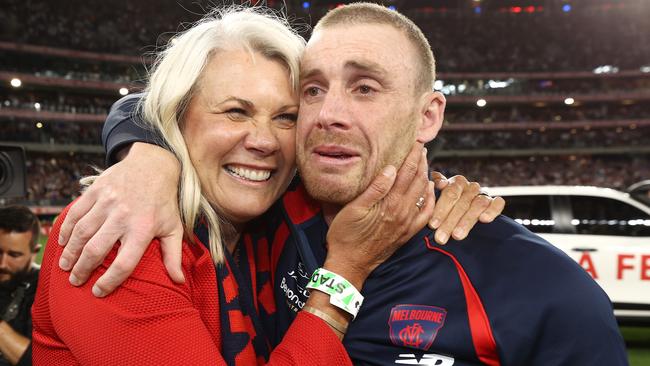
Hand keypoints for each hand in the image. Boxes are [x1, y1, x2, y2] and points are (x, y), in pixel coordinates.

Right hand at [57, 142, 183, 296]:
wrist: (154, 165)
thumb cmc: (164, 202)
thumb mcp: (173, 227)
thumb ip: (173, 255)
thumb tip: (179, 281)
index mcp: (143, 229)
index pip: (124, 263)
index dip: (109, 281)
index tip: (98, 292)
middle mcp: (123, 216)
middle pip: (95, 250)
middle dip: (82, 270)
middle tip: (75, 281)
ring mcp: (107, 202)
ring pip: (80, 233)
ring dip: (70, 253)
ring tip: (65, 266)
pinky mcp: (96, 191)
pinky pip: (75, 213)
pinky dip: (65, 230)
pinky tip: (63, 242)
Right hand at [324, 143, 433, 287]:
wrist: (350, 264)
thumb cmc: (345, 235)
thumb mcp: (354, 209)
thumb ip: (375, 189)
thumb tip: (392, 168)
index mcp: (390, 204)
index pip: (407, 173)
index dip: (413, 155)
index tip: (416, 141)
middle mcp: (403, 213)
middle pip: (418, 181)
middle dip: (421, 162)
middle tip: (422, 147)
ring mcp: (407, 224)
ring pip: (423, 195)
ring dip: (426, 176)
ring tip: (424, 162)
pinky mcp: (407, 233)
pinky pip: (425, 214)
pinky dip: (430, 199)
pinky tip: (428, 190)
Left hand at [427, 173, 504, 244]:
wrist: (465, 208)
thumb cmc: (448, 204)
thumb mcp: (438, 197)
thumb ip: (434, 191)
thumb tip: (438, 184)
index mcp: (456, 182)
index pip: (449, 194)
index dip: (440, 210)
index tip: (432, 225)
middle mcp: (471, 187)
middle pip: (461, 203)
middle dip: (450, 222)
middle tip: (441, 237)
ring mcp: (484, 194)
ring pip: (477, 205)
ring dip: (466, 222)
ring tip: (457, 236)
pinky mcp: (496, 202)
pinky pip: (498, 203)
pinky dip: (492, 210)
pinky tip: (484, 219)